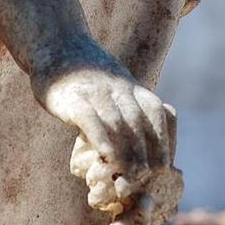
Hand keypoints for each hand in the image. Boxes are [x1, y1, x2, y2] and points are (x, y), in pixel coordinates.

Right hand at [41, 55, 180, 224]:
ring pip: (119, 124)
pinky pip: (90, 119)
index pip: (160, 114)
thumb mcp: (115, 88)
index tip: (168, 168)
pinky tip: (106, 158)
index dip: (164, 142)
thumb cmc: (86, 76)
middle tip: (150, 180)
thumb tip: (142, 147)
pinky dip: (101, 138)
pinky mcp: (73, 98)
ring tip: (132, 177)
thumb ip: (129, 111)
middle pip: (141, 123)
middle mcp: (120, 88)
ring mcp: (96, 92)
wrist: (56, 44)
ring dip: (128, 153)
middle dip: (148, 154)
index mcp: (134, 87)